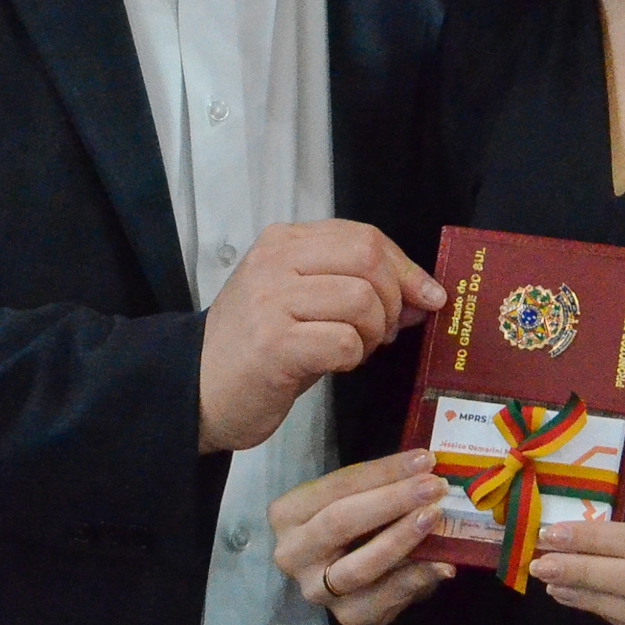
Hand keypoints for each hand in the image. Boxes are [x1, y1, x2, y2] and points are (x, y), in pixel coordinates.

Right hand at [199, 221, 445, 452]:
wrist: (196, 387)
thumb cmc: (256, 346)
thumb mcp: (300, 300)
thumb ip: (355, 286)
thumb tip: (423, 294)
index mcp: (283, 242)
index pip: (364, 236)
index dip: (405, 267)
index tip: (428, 295)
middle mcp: (275, 262)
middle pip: (367, 258)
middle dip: (393, 298)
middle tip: (383, 330)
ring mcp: (271, 301)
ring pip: (361, 300)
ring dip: (372, 333)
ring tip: (355, 349)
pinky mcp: (273, 344)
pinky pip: (344, 342)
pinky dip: (353, 357)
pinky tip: (334, 364)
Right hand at [271, 451, 455, 624]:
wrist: (340, 570)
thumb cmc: (350, 519)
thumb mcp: (354, 497)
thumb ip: (380, 486)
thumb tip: (425, 472)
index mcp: (288, 513)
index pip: (338, 486)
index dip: (383, 472)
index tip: (423, 460)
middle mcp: (293, 554)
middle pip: (341, 522)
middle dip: (392, 501)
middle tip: (433, 487)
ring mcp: (317, 590)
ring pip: (360, 566)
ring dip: (401, 539)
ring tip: (434, 517)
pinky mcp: (345, 616)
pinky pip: (382, 600)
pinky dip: (414, 579)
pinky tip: (442, 563)